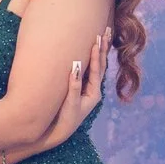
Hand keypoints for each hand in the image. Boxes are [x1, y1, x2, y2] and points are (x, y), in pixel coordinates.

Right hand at [44, 29, 109, 149]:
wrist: (59, 132)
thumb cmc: (65, 119)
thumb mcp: (71, 103)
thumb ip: (73, 85)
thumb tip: (75, 66)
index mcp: (94, 93)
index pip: (97, 70)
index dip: (97, 55)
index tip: (96, 40)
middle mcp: (93, 90)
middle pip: (101, 65)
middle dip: (103, 48)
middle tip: (105, 31)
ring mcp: (87, 89)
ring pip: (95, 66)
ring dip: (98, 51)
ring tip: (101, 36)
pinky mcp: (79, 89)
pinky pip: (87, 70)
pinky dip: (90, 58)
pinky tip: (90, 50)